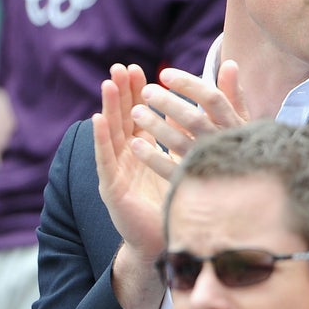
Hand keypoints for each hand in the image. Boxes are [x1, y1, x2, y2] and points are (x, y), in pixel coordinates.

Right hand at [93, 64, 170, 308]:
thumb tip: (210, 102)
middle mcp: (131, 157)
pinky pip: (106, 159)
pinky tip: (98, 119)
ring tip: (108, 84)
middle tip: (121, 67)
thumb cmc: (179, 199)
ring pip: (113, 133)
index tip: (141, 68)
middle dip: (122, 92)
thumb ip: (194, 130)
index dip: (140, 92)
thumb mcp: (188, 159)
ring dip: (110, 107)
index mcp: (148, 149)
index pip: (142, 114)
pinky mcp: (113, 187)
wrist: (170, 240)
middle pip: (124, 119)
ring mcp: (119, 171)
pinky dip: (101, 138)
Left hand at [128, 60, 248, 178]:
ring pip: (179, 143)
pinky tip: (135, 144)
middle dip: (169, 103)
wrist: (245, 190)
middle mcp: (221, 143)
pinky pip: (171, 170)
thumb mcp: (241, 121)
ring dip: (156, 127)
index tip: (165, 74)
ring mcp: (207, 164)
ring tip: (135, 112)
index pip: (212, 99)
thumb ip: (232, 94)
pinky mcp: (193, 183)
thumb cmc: (239, 147)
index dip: (189, 84)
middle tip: (146, 91)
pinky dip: (152, 157)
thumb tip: (229, 63)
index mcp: (233, 124)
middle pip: (194, 119)